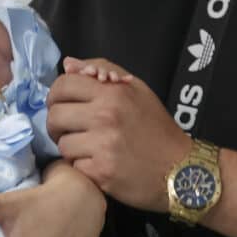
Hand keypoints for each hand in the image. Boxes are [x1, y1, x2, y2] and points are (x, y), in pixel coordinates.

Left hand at [49, 57, 191, 212]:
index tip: (64, 105)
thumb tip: (68, 64)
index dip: (57, 95)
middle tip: (70, 129)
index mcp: (112, 93)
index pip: (63, 85)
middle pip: (54, 115)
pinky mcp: (101, 172)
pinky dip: (82, 166)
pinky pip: (73, 165)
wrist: (182, 169)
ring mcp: (102, 146)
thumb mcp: (137, 89)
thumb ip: (102, 70)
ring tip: (88, 148)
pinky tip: (97, 163)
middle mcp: (105, 116)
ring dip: (71, 147)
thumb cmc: (156, 127)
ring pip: (62, 144)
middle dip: (58, 124)